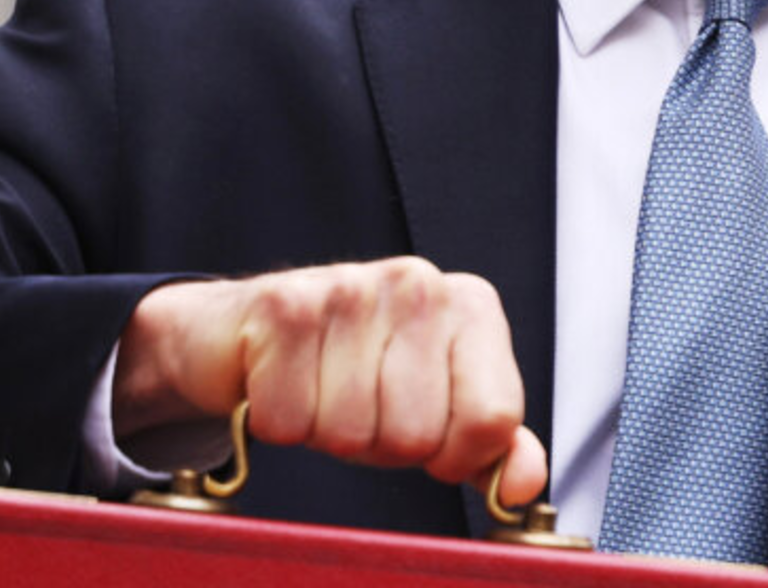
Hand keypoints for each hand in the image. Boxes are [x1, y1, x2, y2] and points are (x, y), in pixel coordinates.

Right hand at [113, 257, 546, 510]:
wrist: (245, 332)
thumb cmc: (351, 372)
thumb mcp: (436, 407)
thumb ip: (489, 444)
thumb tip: (522, 484)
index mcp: (471, 306)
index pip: (492, 421)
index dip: (453, 456)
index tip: (426, 435)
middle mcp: (419, 283)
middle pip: (418, 436)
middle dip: (382, 445)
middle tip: (359, 406)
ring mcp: (352, 287)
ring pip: (353, 434)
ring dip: (328, 434)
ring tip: (321, 392)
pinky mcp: (284, 306)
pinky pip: (290, 422)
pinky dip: (278, 421)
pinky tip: (280, 381)